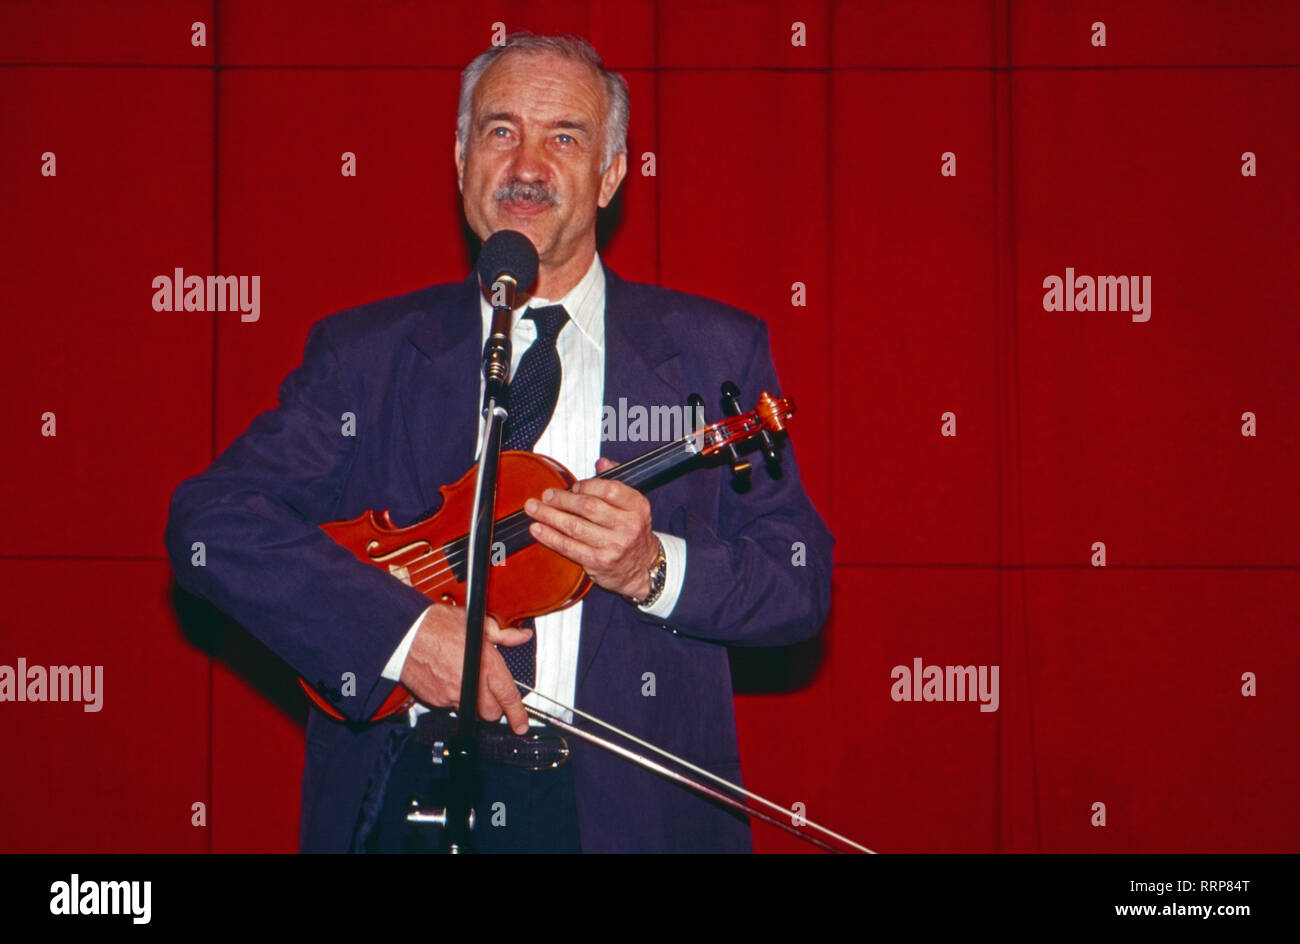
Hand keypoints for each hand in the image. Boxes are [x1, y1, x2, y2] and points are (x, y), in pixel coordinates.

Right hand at [398, 604, 532, 733]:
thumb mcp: (478, 624)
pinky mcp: (435, 700)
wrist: (406, 634)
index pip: (508, 697)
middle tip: (489, 691)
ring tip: (465, 680)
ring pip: (471, 712)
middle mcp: (471, 684)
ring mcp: (452, 695)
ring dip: (473, 702)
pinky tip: (448, 679)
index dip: (518, 715)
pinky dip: (453, 697)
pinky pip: (450, 706)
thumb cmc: (439, 625)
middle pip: (491, 713)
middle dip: (493, 707)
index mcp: (486, 665)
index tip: (521, 724)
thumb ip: (504, 634)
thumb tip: (521, 636)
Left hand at [524, 457, 658, 599]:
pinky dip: (549, 536)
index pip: (609, 489)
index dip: (586, 485)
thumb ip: (616, 482)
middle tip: (546, 495)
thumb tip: (601, 463)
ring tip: (534, 508)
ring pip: (574, 526)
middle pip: (588, 507)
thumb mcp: (632, 505)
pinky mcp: (598, 562)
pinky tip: (538, 529)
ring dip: (549, 515)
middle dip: (562, 499)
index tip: (572, 487)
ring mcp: (613, 546)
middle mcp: (628, 526)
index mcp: (637, 506)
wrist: (641, 567)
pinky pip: (568, 547)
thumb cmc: (632, 532)